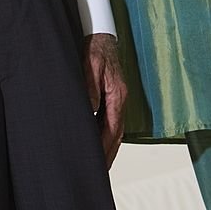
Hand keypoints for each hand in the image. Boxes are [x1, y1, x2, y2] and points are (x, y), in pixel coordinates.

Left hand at [84, 33, 126, 167]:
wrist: (101, 36)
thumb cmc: (95, 50)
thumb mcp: (90, 65)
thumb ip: (90, 87)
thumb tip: (91, 109)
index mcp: (117, 95)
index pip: (112, 129)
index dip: (105, 148)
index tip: (98, 163)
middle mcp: (120, 100)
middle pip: (117, 134)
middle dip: (109, 154)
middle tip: (99, 173)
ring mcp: (117, 99)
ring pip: (115, 129)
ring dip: (108, 147)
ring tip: (99, 165)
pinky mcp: (112, 96)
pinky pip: (111, 121)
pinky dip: (106, 135)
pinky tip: (99, 143)